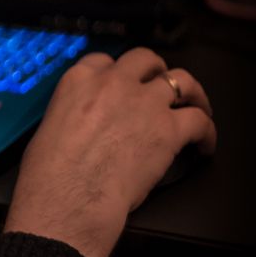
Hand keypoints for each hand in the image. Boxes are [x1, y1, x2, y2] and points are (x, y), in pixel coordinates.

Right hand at [3, 48, 216, 256]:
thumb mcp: (49, 128)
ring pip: (180, 80)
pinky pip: (199, 120)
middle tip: (161, 88)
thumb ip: (72, 114)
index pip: (104, 61)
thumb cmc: (50, 174)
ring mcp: (144, 103)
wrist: (70, 197)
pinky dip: (206, 132)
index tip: (123, 84)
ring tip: (196, 105)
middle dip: (155, 71)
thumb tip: (81, 127)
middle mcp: (114, 82)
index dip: (118, 72)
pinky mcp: (168, 129)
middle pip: (145, 59)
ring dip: (190, 92)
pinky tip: (204, 145)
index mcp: (79, 80)